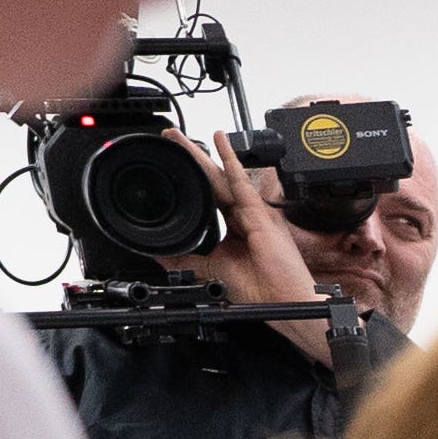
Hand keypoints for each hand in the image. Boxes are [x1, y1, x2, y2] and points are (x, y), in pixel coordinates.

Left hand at [164, 140, 338, 369]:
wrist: (280, 302)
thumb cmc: (257, 290)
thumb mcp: (206, 270)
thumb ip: (183, 256)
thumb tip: (157, 248)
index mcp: (236, 227)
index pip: (210, 196)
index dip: (193, 180)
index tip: (175, 165)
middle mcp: (246, 215)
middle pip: (213, 181)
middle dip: (192, 159)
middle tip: (172, 139)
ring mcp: (254, 212)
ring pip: (222, 176)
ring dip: (202, 154)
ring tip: (182, 137)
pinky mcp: (260, 212)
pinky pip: (242, 181)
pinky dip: (231, 160)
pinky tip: (220, 143)